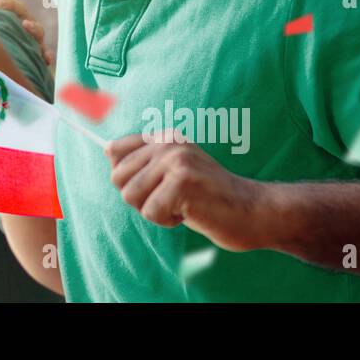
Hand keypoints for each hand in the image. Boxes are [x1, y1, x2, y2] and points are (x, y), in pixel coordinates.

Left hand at [0, 0, 53, 67]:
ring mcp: (33, 37)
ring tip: (25, 25)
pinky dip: (48, 55)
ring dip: (33, 27)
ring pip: (37, 29)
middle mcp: (24, 20)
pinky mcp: (38, 54)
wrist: (3, 59)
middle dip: (9, 4)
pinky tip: (46, 57)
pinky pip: (45, 53)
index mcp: (10, 9)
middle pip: (20, 8)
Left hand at [105, 130, 268, 252]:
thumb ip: (144, 163)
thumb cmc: (209, 198)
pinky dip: (167, 221)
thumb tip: (106, 152)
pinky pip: (151, 211)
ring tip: (181, 206)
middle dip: (139, 198)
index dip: (124, 176)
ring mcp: (175, 160)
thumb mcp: (174, 172)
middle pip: (118, 178)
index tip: (149, 186)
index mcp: (163, 137)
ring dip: (154, 211)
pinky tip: (190, 213)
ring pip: (131, 196)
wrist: (253, 210)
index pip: (114, 150)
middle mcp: (167, 143)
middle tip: (170, 200)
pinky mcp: (182, 182)